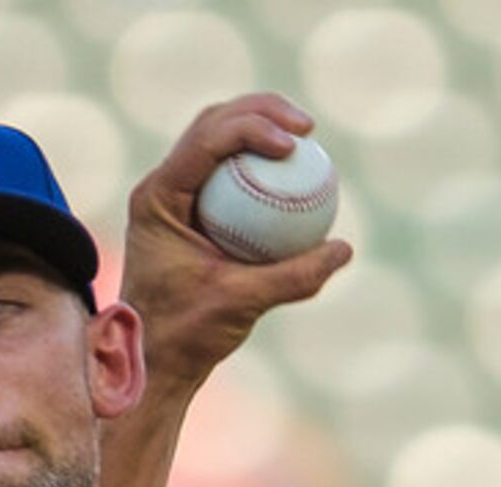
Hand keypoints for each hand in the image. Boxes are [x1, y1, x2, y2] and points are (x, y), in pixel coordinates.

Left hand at [123, 94, 353, 398]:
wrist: (156, 360)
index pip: (205, 140)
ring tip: (306, 139)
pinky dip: (264, 169)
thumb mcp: (241, 304)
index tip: (293, 144)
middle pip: (213, 123)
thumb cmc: (186, 334)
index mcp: (157, 199)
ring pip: (222, 142)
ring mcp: (177, 199)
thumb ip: (293, 277)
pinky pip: (234, 177)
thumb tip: (343, 249)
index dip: (252, 126)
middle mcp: (162, 190)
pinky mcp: (195, 213)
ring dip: (264, 129)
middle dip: (262, 111)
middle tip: (307, 127)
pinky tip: (300, 177)